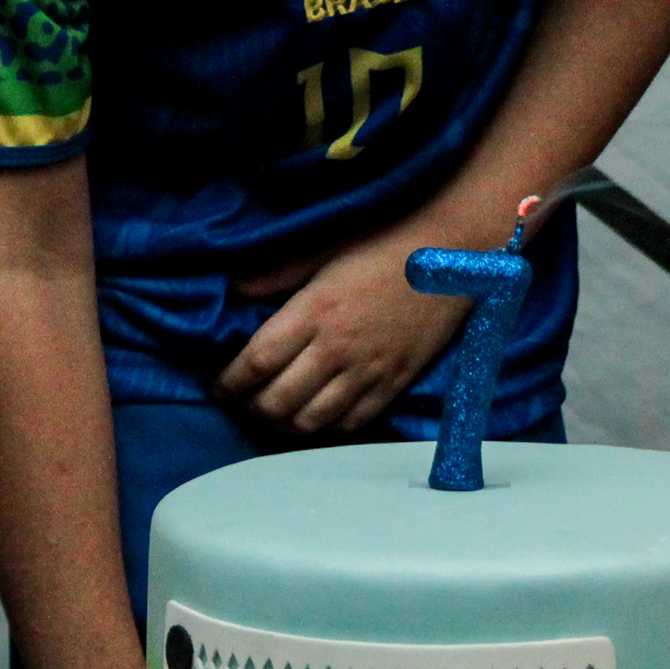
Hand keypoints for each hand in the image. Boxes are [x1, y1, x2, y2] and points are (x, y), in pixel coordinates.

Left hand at [218, 230, 472, 432]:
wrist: (450, 255)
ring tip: (274, 412)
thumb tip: (234, 289)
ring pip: (312, 421)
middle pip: (278, 401)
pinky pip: (352, 422)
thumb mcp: (322, 248)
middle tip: (243, 402)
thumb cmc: (384, 242)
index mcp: (314, 312)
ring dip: (284, 423)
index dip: (230, 382)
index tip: (220, 385)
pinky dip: (327, 426)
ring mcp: (368, 371)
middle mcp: (337, 349)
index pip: (257, 363)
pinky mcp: (394, 383)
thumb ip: (275, 273)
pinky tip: (317, 415)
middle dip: (251, 408)